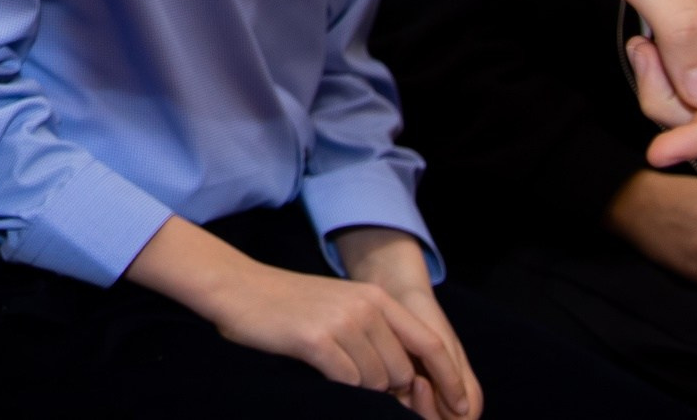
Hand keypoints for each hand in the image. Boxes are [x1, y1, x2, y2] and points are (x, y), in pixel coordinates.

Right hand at [128, 217, 472, 418]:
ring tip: (329, 366)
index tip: (459, 406)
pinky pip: (348, 382)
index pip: (430, 343)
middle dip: (386, 388)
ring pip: (375, 381)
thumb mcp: (341, 307)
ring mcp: (343, 322)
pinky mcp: (318, 340)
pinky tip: (316, 366)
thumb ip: (375, 333)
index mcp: (376, 297)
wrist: (237, 289)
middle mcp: (366, 307)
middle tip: (351, 377)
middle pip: (401, 372)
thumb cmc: (288, 306)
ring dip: (357, 385)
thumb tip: (404, 382)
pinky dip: (337, 385)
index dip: (449, 378)